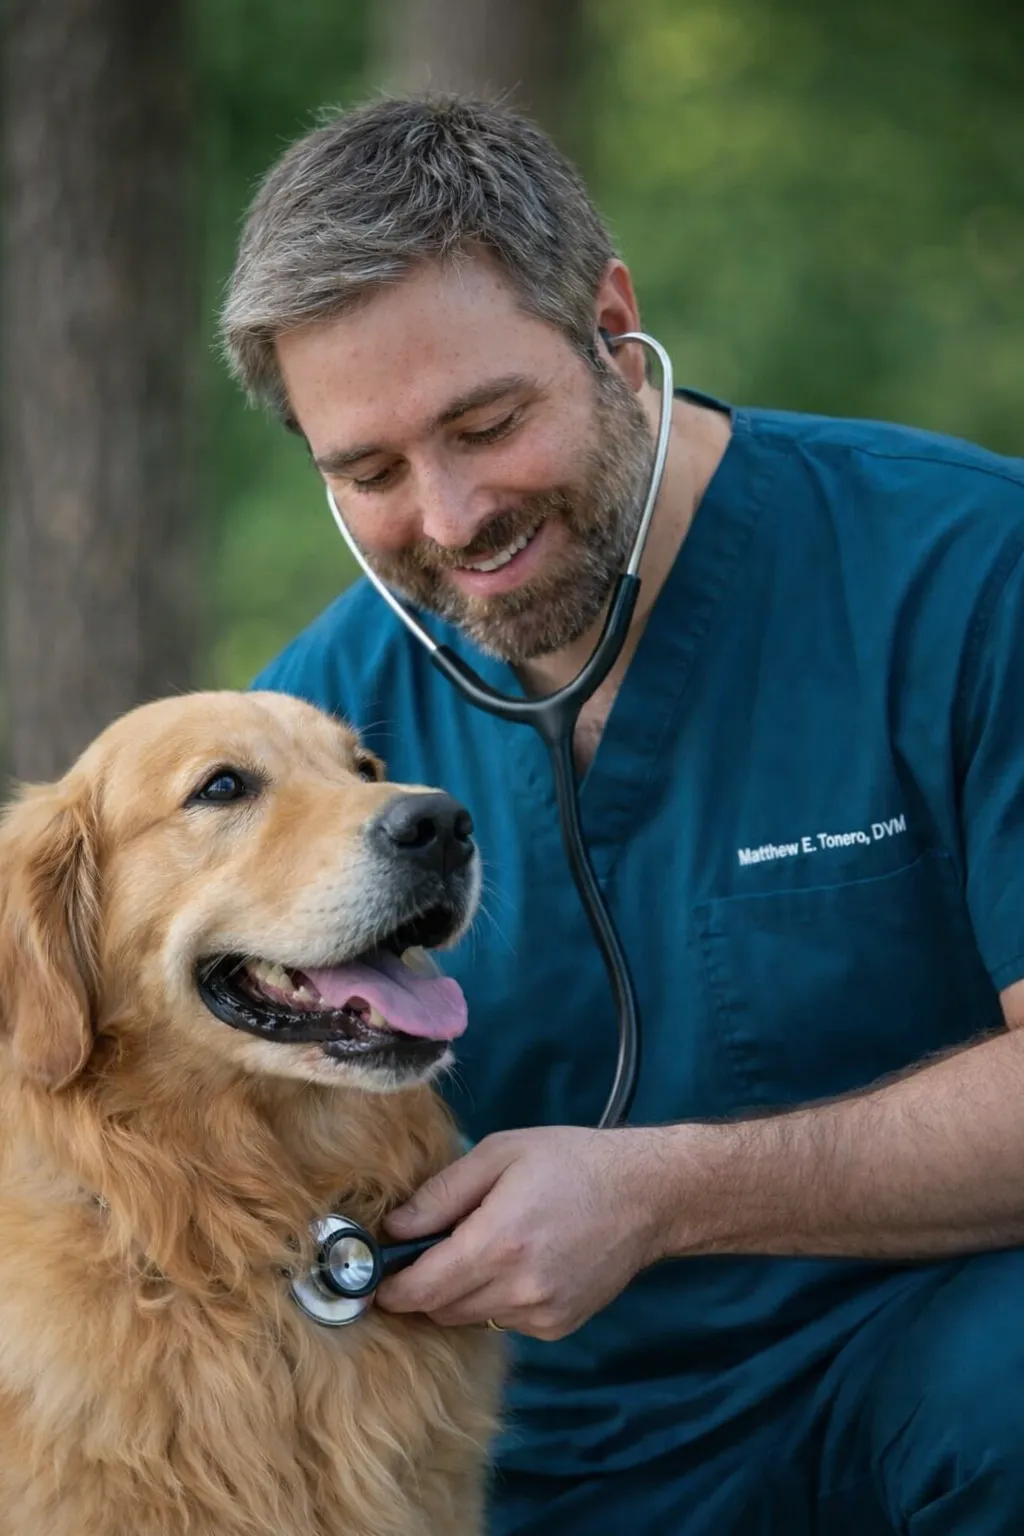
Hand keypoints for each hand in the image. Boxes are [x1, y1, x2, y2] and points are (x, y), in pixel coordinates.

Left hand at [374, 1126, 668, 1339]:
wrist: (646, 1195)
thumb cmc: (569, 1161)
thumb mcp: (499, 1154)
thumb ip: (441, 1194)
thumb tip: (392, 1229)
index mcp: (497, 1243)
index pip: (420, 1290)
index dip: (390, 1288)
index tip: (376, 1277)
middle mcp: (517, 1290)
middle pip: (440, 1310)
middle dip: (424, 1286)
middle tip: (429, 1249)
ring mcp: (541, 1314)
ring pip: (471, 1318)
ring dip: (460, 1293)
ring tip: (482, 1248)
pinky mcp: (558, 1327)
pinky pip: (505, 1321)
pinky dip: (496, 1299)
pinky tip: (519, 1263)